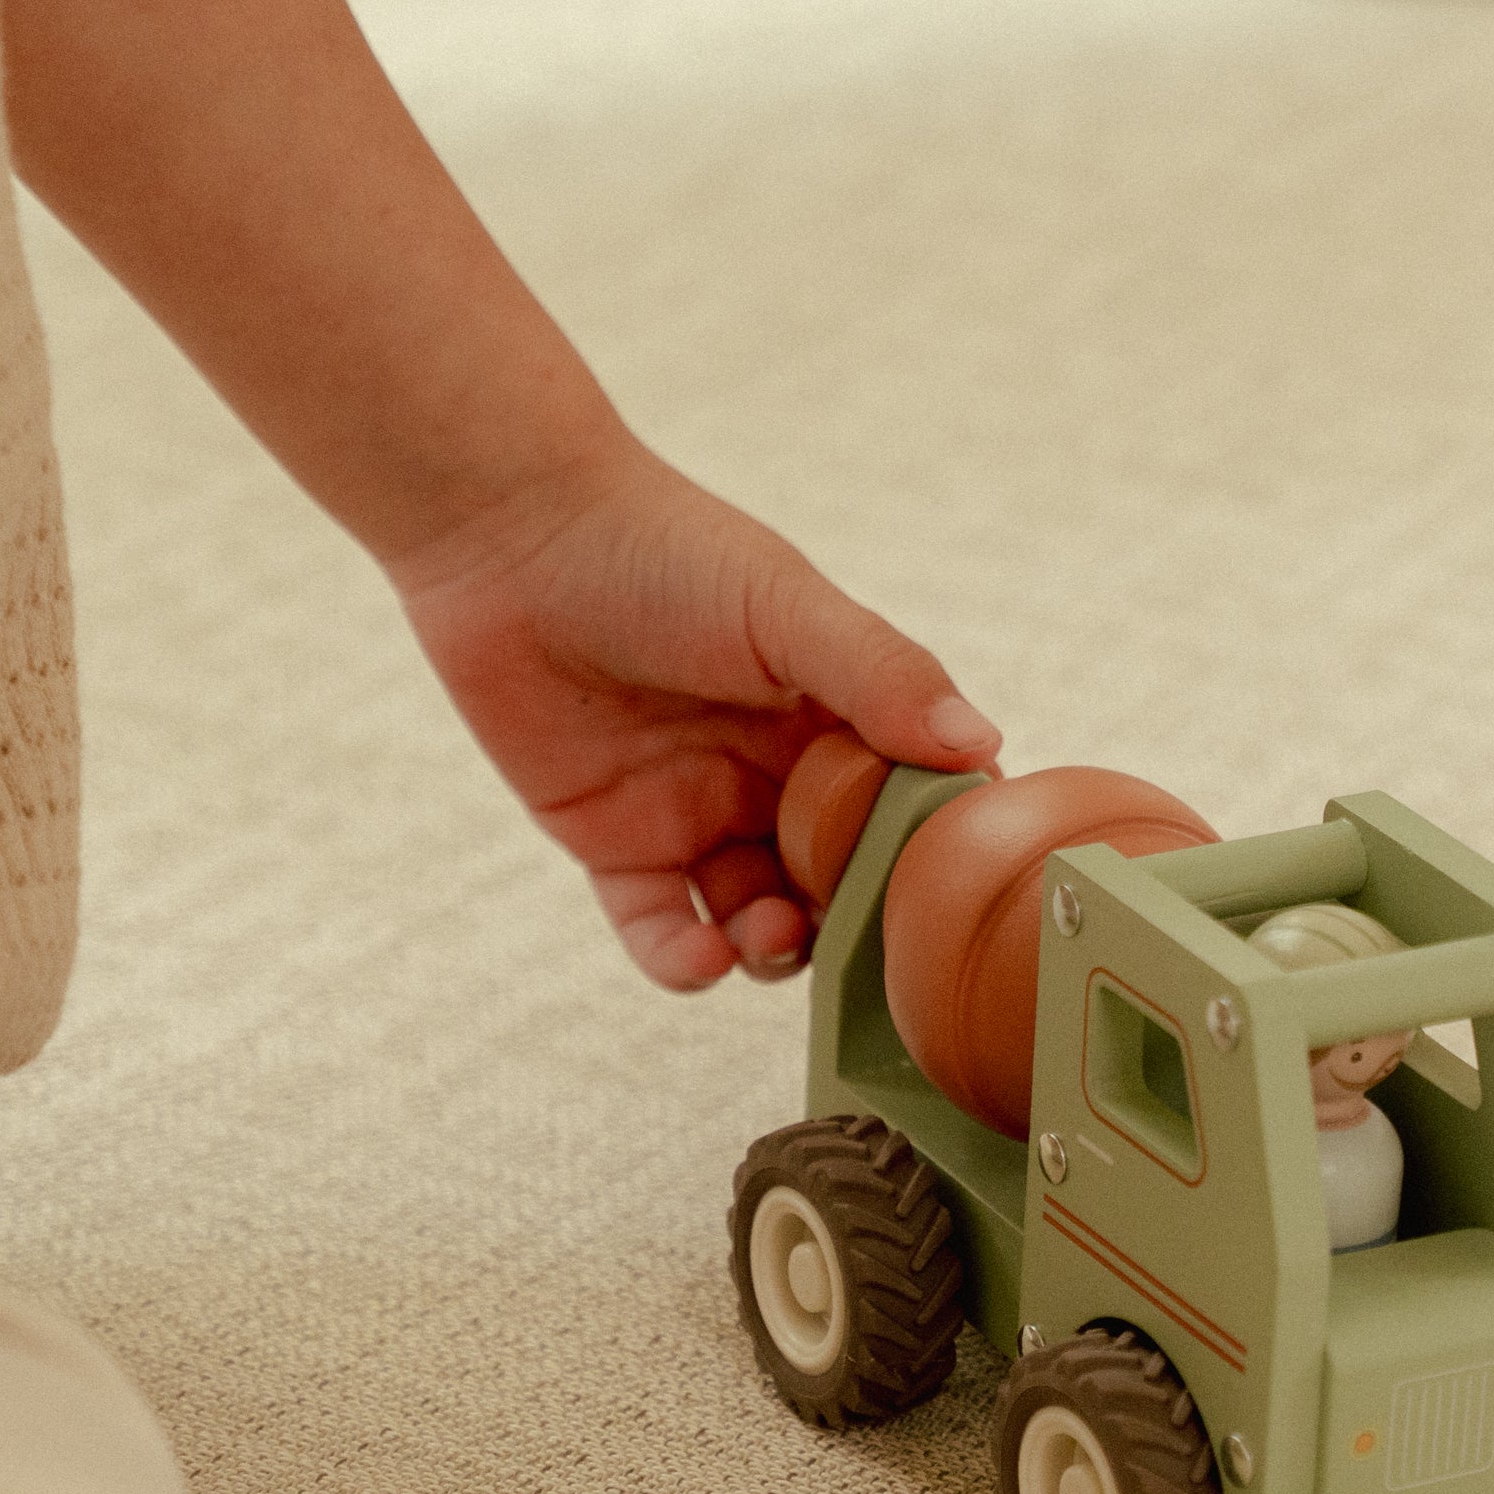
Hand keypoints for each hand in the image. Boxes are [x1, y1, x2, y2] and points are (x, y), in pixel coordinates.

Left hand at [389, 440, 1002, 989]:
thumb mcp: (787, 608)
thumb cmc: (661, 548)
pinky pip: (659, 927)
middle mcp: (770, 772)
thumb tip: (980, 745)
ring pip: (757, 916)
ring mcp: (695, 812)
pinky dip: (686, 958)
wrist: (513, 535)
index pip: (903, 803)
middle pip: (836, 878)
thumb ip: (881, 675)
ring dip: (776, 947)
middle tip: (856, 935)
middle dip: (852, 920)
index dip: (926, 851)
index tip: (948, 890)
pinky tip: (705, 953)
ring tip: (771, 934)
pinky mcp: (615, 844)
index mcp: (829, 714)